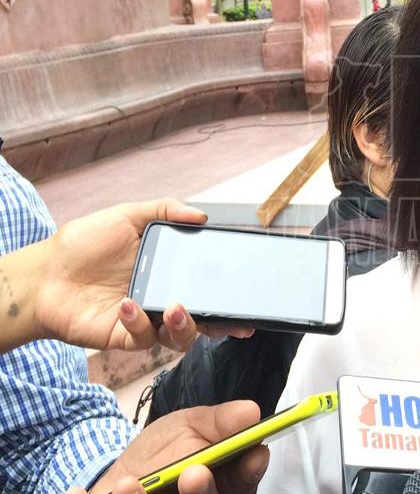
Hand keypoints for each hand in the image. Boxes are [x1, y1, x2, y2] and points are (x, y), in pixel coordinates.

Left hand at [32, 199, 251, 351]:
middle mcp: (163, 299)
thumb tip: (201, 214)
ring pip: (180, 338)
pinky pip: (143, 338)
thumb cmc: (83, 245)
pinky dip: (139, 322)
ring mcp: (146, 321)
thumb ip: (164, 210)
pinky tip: (127, 303)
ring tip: (177, 308)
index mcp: (170, 273)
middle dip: (222, 323)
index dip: (229, 297)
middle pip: (204, 319)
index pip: (208, 286)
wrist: (43, 273)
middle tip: (230, 320)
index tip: (248, 302)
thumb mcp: (127, 216)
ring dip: (185, 327)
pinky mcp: (124, 337)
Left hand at [88, 400, 269, 493]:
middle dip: (204, 491)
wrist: (120, 475)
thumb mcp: (188, 426)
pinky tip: (116, 488)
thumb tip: (250, 411)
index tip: (253, 455)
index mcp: (223, 482)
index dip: (250, 470)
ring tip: (134, 484)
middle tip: (194, 474)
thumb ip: (217, 422)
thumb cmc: (163, 451)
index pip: (245, 481)